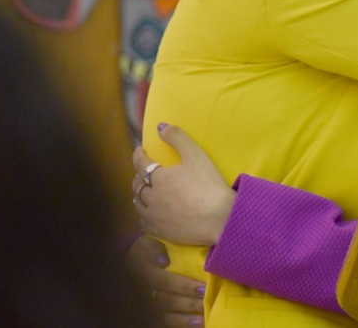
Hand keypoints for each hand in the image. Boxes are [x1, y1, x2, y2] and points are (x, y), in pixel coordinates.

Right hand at [125, 234, 205, 327]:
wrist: (127, 260)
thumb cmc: (144, 249)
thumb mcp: (147, 243)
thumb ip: (154, 249)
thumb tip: (164, 260)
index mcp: (145, 274)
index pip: (165, 282)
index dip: (184, 286)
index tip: (203, 288)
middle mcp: (145, 292)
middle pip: (168, 302)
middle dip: (189, 303)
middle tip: (207, 303)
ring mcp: (147, 306)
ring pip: (166, 316)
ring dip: (184, 318)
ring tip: (202, 319)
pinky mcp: (151, 314)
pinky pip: (165, 323)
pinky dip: (180, 324)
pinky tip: (195, 324)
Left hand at [132, 124, 235, 246]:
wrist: (219, 219)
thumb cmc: (208, 185)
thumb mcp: (196, 155)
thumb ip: (178, 138)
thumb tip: (160, 127)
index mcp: (158, 177)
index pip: (141, 163)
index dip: (139, 155)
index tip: (140, 150)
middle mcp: (151, 197)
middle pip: (137, 185)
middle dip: (138, 176)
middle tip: (143, 172)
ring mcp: (154, 216)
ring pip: (138, 205)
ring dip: (139, 196)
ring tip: (144, 192)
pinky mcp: (161, 232)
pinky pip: (144, 224)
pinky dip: (143, 216)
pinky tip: (148, 215)